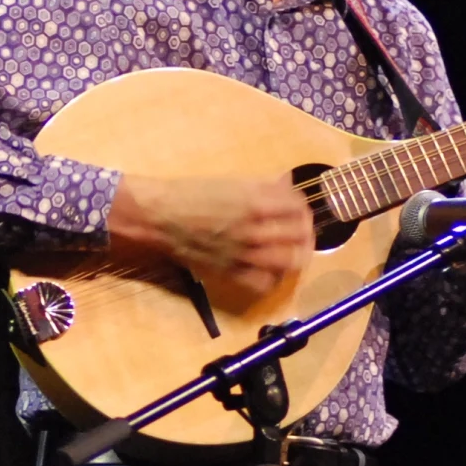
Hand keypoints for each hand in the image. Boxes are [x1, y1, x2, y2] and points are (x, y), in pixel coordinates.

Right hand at [107, 173, 315, 301]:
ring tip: (293, 251)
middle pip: (301, 236)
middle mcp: (255, 231)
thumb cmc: (191, 194)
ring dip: (296, 254)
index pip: (299, 208)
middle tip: (302, 230)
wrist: (159, 216)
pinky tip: (271, 270)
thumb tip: (288, 187)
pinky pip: (264, 283)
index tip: (299, 209)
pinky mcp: (231, 272)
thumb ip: (264, 187)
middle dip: (306, 232)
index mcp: (256, 203)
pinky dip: (273, 278)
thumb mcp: (231, 182)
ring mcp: (245, 255)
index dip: (303, 208)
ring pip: (289, 261)